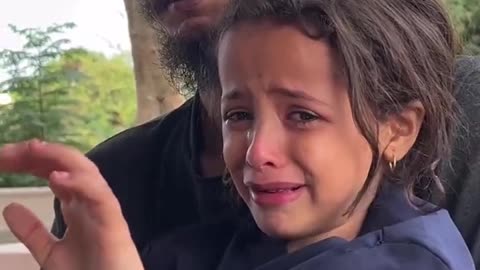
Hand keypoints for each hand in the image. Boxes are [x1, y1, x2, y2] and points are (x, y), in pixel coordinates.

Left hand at [0, 140, 143, 269]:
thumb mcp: (49, 253)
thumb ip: (32, 231)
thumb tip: (10, 208)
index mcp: (77, 206)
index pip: (54, 172)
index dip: (29, 162)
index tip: (3, 158)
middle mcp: (90, 202)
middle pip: (67, 166)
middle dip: (39, 154)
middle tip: (7, 151)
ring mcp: (102, 209)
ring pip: (87, 172)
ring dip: (60, 157)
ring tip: (33, 150)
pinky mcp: (113, 222)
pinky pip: (100, 195)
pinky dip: (81, 183)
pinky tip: (57, 177)